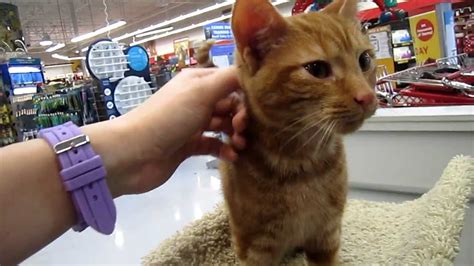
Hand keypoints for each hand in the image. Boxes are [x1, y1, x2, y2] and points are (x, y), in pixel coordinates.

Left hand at [85, 67, 246, 196]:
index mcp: (197, 81)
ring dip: (235, 134)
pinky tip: (232, 156)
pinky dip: (224, 149)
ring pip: (223, 125)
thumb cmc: (169, 117)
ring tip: (240, 145)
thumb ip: (229, 79)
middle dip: (241, 116)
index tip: (254, 109)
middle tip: (242, 129)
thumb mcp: (201, 91)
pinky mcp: (188, 146)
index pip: (230, 82)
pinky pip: (213, 145)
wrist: (134, 154)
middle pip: (229, 104)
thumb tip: (252, 71)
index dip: (245, 93)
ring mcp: (192, 124)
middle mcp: (196, 100)